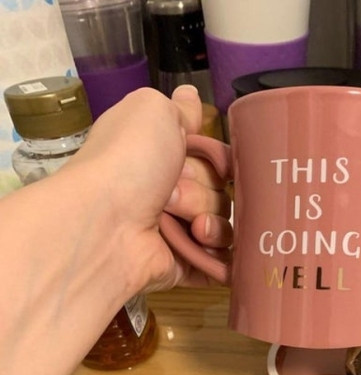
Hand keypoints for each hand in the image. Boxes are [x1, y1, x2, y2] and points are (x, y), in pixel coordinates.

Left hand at [68, 85, 231, 291]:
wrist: (106, 224)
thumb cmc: (130, 162)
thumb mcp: (153, 112)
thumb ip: (179, 107)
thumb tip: (190, 93)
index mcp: (161, 156)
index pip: (212, 158)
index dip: (218, 159)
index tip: (214, 160)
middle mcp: (168, 192)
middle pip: (219, 190)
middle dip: (205, 189)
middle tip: (174, 193)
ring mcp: (176, 230)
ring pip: (223, 223)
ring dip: (210, 220)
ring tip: (189, 227)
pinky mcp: (182, 263)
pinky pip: (220, 258)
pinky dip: (217, 253)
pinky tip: (200, 245)